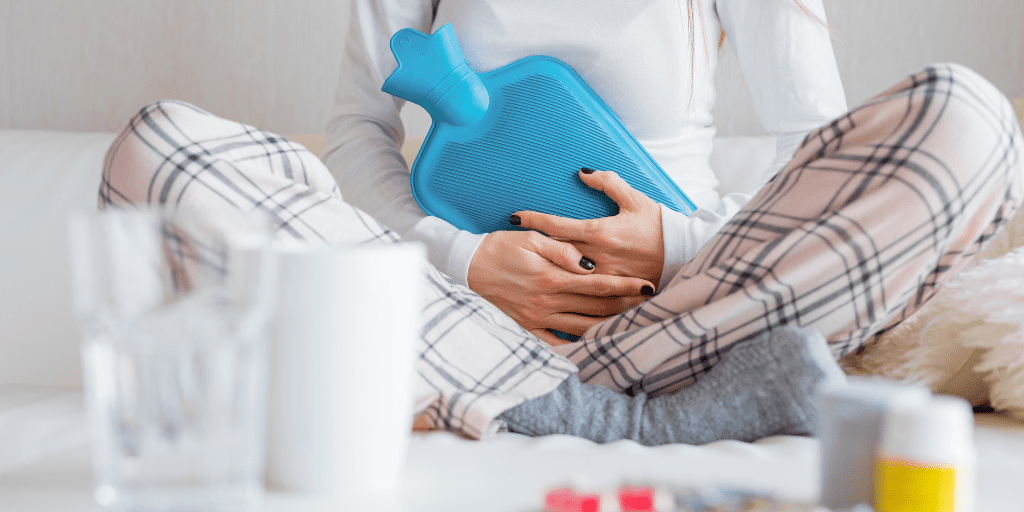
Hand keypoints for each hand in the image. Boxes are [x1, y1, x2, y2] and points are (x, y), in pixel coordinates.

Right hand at [467, 229, 654, 344]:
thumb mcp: (531, 239)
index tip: (647, 286)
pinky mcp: (527, 327)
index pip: (599, 284)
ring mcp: (538, 318)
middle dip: (625, 308)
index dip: (625, 287)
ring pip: (582, 328)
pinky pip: (556, 343)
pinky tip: (594, 345)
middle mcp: (549, 302)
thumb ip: (562, 250)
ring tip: (631, 326)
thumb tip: (587, 263)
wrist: (467, 267)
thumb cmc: (501, 247)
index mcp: (553, 278)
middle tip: (649, 307)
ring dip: (608, 328)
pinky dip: (576, 346)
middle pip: (596, 308)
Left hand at [514, 168, 664, 285]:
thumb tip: (583, 172)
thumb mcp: (635, 199)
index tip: (514, 216)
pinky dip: (564, 292)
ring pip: (564, 275)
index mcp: (600, 232)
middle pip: (553, 253)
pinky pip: (581, 294)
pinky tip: (546, 294)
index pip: (557, 226)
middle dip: (530, 248)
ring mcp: (602, 277)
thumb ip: (608, 183)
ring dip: (543, 270)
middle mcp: (597, 256)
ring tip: (520, 267)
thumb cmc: (659, 225)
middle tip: (507, 243)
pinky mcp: (610, 293)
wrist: (684, 255)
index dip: (533, 220)